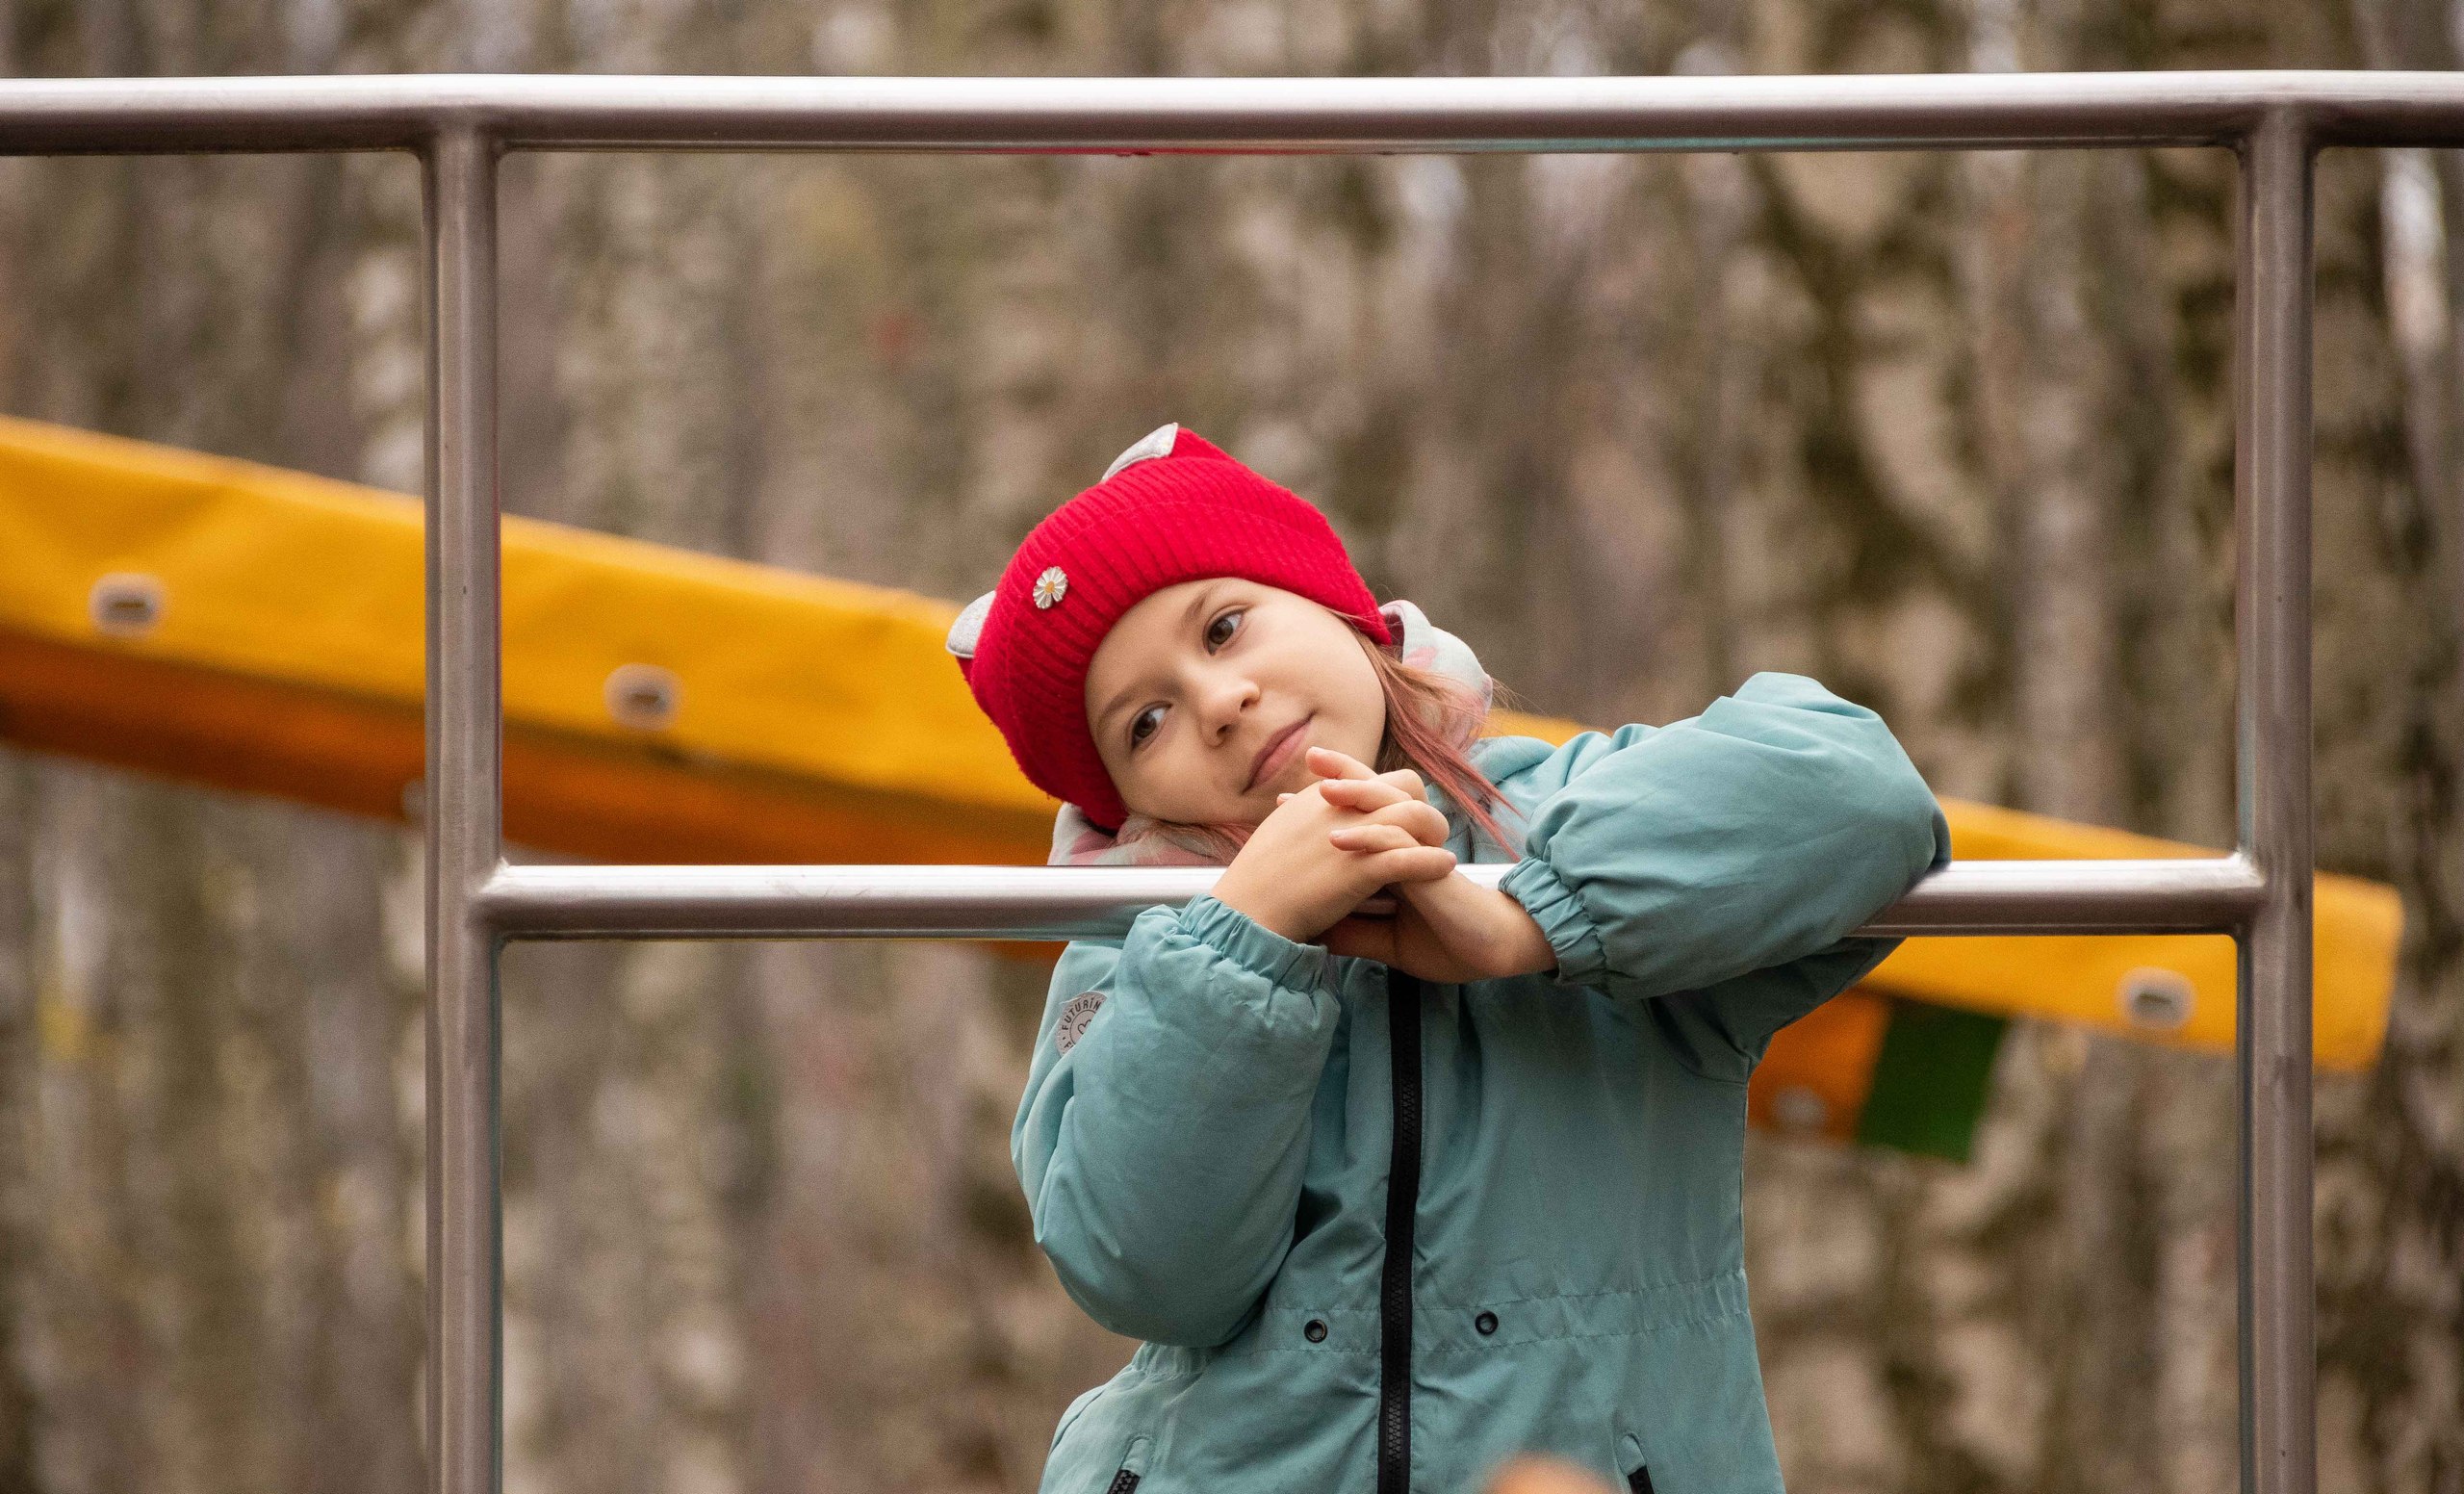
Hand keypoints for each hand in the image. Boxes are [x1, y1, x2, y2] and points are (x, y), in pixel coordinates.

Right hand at [1209, 773, 1456, 943]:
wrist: (1246, 911)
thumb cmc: (1256, 881)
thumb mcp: (1280, 834)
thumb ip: (1304, 820)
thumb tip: (1324, 825)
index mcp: (1321, 797)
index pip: (1373, 778)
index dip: (1394, 795)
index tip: (1405, 819)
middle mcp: (1340, 806)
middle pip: (1403, 786)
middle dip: (1422, 806)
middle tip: (1430, 834)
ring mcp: (1352, 835)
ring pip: (1414, 815)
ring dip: (1434, 832)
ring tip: (1442, 852)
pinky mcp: (1360, 868)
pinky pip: (1411, 856)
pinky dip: (1432, 861)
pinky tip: (1445, 868)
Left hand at [1299, 749, 1557, 982]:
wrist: (1491, 956)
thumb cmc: (1447, 944)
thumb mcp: (1387, 941)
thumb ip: (1355, 931)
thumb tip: (1312, 933)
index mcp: (1396, 857)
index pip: (1360, 818)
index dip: (1323, 810)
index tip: (1283, 806)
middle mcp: (1409, 846)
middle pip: (1375, 797)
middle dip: (1342, 775)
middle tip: (1309, 761)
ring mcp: (1421, 853)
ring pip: (1389, 809)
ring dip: (1356, 794)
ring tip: (1319, 787)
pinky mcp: (1432, 867)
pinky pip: (1398, 843)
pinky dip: (1368, 837)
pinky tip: (1339, 837)